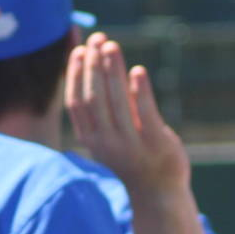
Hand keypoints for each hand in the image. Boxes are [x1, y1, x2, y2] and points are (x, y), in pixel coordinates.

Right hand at [66, 32, 188, 196]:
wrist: (158, 193)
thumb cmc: (134, 157)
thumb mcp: (112, 134)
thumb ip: (107, 105)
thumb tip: (100, 64)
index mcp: (91, 139)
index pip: (76, 102)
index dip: (76, 74)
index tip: (80, 50)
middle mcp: (106, 142)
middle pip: (94, 97)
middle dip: (94, 65)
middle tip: (98, 40)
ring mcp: (130, 144)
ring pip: (116, 101)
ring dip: (113, 70)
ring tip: (112, 46)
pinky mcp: (155, 143)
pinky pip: (145, 112)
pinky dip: (140, 90)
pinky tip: (137, 70)